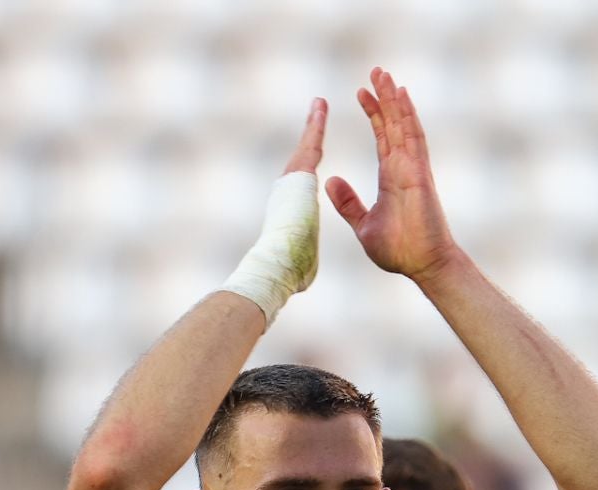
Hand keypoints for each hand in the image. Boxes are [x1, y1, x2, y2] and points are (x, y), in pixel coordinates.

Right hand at [221, 99, 324, 326]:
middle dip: (311, 133)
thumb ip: (304, 258)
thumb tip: (302, 277)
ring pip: (308, 145)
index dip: (310, 162)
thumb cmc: (286, 270)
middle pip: (305, 155)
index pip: (306, 179)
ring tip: (320, 104)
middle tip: (316, 112)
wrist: (275, 262)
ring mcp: (290, 179)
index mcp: (294, 206)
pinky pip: (311, 144)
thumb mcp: (301, 260)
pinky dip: (316, 125)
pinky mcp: (297, 175)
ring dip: (313, 123)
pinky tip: (321, 106)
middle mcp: (289, 189)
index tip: (313, 150)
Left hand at [327, 67, 460, 282]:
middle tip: (375, 71)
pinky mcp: (420, 174)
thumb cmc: (398, 250)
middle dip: (384, 98)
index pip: (381, 137)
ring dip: (394, 99)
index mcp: (391, 178)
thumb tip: (332, 180)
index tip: (361, 93)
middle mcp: (403, 168)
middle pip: (393, 124)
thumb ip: (349, 203)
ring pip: (403, 125)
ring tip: (384, 74)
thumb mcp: (363, 224)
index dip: (373, 114)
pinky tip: (401, 95)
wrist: (421, 265)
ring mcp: (413, 168)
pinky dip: (408, 115)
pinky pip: (414, 138)